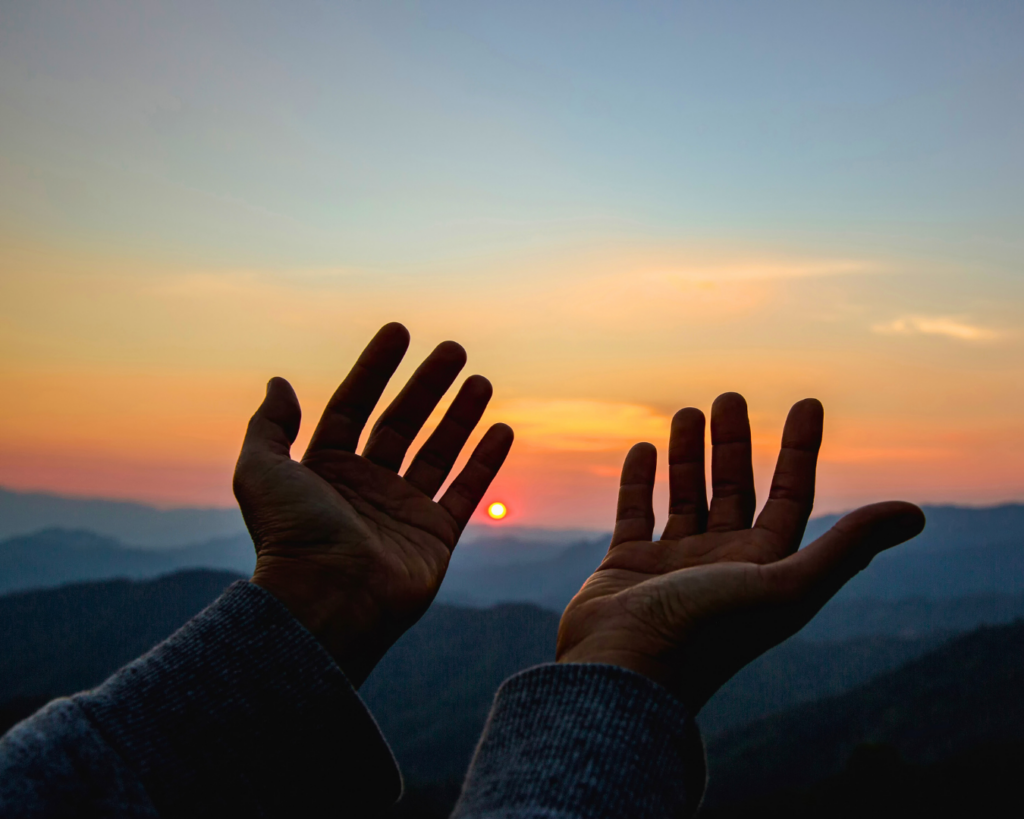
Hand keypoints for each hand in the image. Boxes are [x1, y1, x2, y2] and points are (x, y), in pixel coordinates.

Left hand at [233, 323, 512, 685]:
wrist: (326, 602)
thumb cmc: (290, 537)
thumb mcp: (260, 472)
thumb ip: (270, 425)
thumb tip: (279, 382)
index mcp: (325, 470)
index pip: (353, 406)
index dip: (373, 368)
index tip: (398, 332)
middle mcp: (365, 486)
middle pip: (402, 423)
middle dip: (427, 385)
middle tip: (453, 349)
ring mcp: (402, 511)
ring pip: (438, 452)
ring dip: (460, 415)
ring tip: (480, 380)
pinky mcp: (435, 538)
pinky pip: (465, 492)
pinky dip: (485, 461)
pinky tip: (501, 429)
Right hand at [556, 393, 923, 712]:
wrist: (626, 673)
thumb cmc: (707, 632)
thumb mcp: (785, 587)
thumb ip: (847, 548)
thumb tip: (915, 513)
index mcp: (765, 568)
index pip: (790, 497)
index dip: (801, 450)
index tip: (807, 403)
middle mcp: (722, 563)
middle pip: (736, 490)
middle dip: (735, 444)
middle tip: (731, 397)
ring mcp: (673, 564)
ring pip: (686, 496)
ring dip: (690, 455)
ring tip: (689, 411)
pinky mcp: (627, 565)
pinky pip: (636, 512)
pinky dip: (639, 481)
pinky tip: (644, 448)